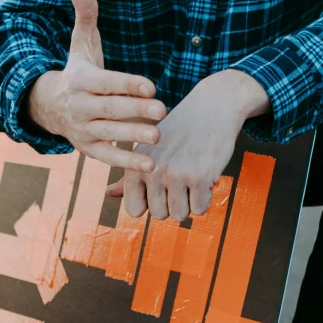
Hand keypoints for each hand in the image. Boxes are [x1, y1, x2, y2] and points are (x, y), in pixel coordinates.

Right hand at [26, 0, 164, 170]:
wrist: (47, 106)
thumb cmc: (76, 71)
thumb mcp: (79, 44)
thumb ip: (85, 16)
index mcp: (80, 80)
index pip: (105, 82)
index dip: (127, 83)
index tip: (150, 85)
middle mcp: (80, 107)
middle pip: (109, 109)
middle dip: (135, 110)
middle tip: (162, 110)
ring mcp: (83, 130)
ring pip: (109, 134)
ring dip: (133, 137)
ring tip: (157, 138)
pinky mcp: (88, 148)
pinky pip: (107, 157)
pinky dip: (126, 162)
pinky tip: (150, 166)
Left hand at [122, 69, 266, 222]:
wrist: (213, 107)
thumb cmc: (179, 131)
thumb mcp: (148, 149)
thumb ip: (129, 176)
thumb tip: (109, 194)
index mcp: (134, 165)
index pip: (134, 209)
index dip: (151, 203)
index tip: (161, 187)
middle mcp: (151, 170)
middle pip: (159, 215)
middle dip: (173, 202)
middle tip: (182, 177)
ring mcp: (175, 174)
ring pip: (180, 215)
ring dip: (190, 202)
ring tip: (192, 176)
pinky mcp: (199, 176)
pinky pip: (200, 209)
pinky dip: (206, 197)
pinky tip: (206, 176)